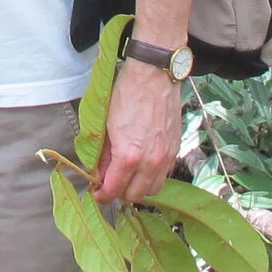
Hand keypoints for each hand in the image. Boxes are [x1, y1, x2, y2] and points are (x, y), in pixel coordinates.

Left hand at [93, 57, 181, 203]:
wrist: (154, 75)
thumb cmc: (127, 94)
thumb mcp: (106, 125)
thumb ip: (103, 155)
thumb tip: (98, 174)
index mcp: (129, 156)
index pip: (114, 190)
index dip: (102, 196)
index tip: (96, 193)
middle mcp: (150, 161)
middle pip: (135, 196)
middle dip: (120, 193)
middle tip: (110, 183)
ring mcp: (166, 156)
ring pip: (153, 189)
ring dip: (139, 188)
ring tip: (127, 176)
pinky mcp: (175, 149)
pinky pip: (165, 175)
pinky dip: (152, 176)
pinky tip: (143, 166)